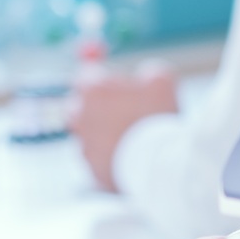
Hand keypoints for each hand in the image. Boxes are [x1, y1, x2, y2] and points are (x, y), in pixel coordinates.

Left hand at [72, 65, 179, 190]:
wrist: (158, 163)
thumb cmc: (158, 117)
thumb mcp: (161, 80)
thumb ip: (147, 71)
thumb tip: (144, 73)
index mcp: (93, 90)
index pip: (86, 75)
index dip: (100, 75)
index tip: (111, 78)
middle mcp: (80, 116)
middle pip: (78, 105)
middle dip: (95, 105)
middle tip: (118, 107)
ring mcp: (83, 144)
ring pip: (88, 133)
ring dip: (103, 131)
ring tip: (130, 135)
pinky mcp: (91, 168)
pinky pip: (98, 157)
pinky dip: (111, 154)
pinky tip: (132, 155)